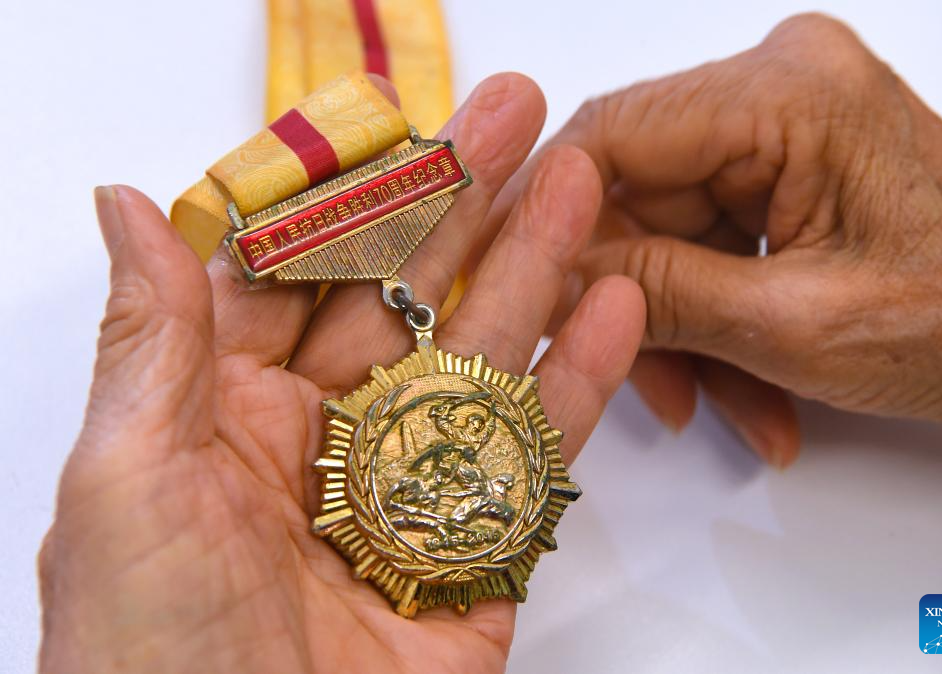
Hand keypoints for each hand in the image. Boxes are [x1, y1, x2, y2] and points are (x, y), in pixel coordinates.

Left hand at [38, 74, 644, 673]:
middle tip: (524, 124)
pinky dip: (577, 385)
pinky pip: (532, 461)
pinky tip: (614, 311)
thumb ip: (154, 340)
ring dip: (533, 273)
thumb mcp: (128, 480)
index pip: (305, 277)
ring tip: (583, 189)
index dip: (361, 196)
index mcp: (227, 416)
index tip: (417, 125)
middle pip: (406, 302)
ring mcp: (406, 497)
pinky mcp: (475, 561)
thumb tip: (125, 204)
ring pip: (478, 364)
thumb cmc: (149, 661)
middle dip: (467, 209)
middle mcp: (322, 445)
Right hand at [499, 13, 941, 465]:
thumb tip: (549, 281)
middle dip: (637, 299)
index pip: (611, 134)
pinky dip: (718, 314)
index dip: (548, 217)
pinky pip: (713, 238)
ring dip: (682, 324)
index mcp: (788, 94)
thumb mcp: (793, 327)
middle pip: (639, 191)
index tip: (520, 289)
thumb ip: (657, 294)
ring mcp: (786, 124)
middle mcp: (781, 86)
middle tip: (651, 385)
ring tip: (723, 405)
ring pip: (672, 228)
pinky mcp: (791, 162)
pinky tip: (749, 384)